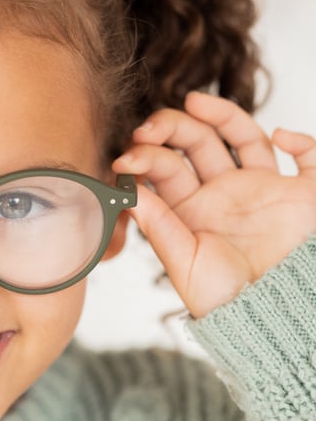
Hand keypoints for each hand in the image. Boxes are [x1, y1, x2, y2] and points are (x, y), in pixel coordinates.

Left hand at [111, 91, 315, 316]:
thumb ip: (160, 227)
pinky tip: (282, 135)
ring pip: (242, 136)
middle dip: (170, 128)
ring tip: (193, 100)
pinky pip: (308, 157)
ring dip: (221, 115)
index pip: (164, 168)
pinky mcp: (304, 193)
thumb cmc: (228, 300)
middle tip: (148, 127)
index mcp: (190, 207)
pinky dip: (301, 139)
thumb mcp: (186, 264)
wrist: (277, 319)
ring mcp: (263, 187)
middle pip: (195, 143)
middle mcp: (223, 191)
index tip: (124, 160)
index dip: (143, 158)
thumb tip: (129, 191)